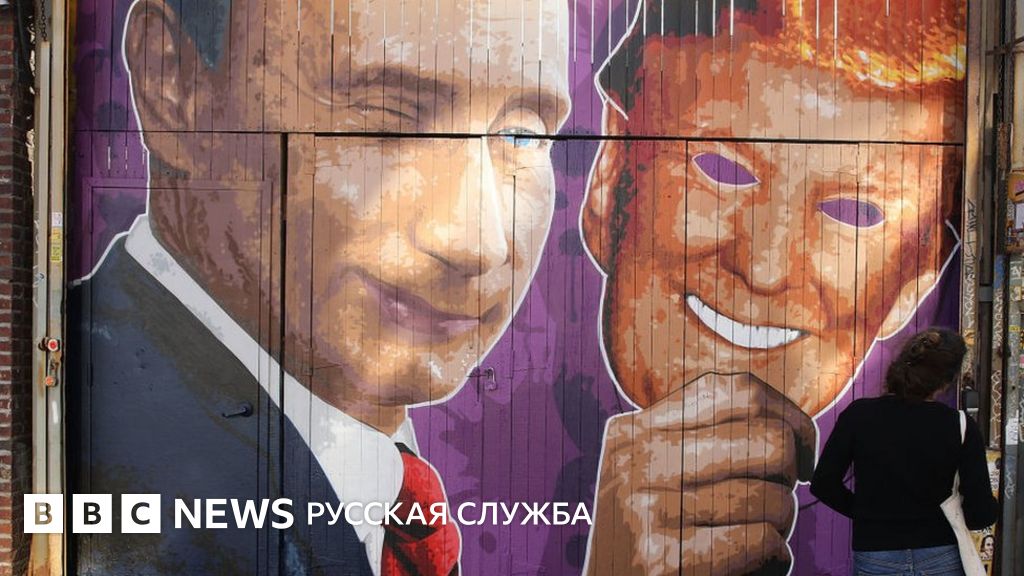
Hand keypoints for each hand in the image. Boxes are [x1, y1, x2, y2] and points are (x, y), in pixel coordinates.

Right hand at [584, 372, 816, 575]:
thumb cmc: (652, 537)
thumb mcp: (654, 474)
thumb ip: (701, 439)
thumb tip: (790, 427)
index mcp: (635, 429)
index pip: (736, 390)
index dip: (790, 419)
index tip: (799, 454)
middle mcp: (636, 460)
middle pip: (768, 440)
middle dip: (789, 477)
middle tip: (774, 502)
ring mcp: (646, 509)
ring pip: (772, 498)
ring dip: (780, 527)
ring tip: (753, 539)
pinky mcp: (662, 560)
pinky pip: (762, 542)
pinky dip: (774, 560)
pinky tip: (748, 567)